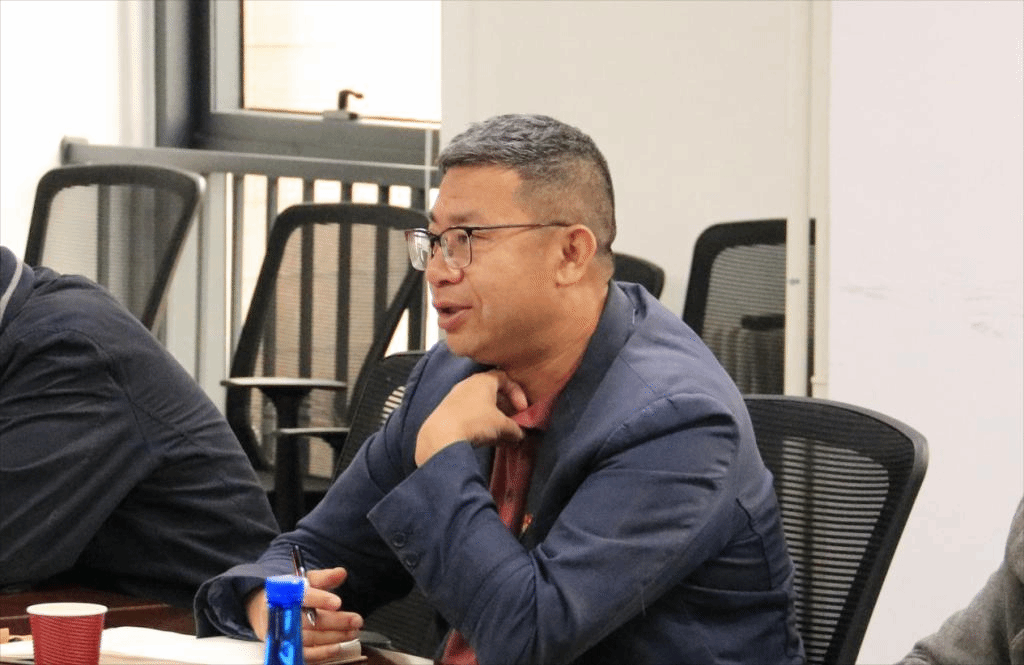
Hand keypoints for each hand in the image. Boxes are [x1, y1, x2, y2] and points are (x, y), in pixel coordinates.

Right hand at [246, 567, 364, 663]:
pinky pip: (304, 654)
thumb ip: (324, 578)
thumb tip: (341, 573)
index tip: (338, 602)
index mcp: (285, 593)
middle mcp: (281, 614)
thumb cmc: (290, 595)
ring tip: (352, 632)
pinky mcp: (286, 648)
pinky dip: (322, 652)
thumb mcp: (305, 581)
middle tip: (356, 620)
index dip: (320, 599)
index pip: (303, 596)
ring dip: (334, 637)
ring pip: (309, 638)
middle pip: (309, 620)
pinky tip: (337, 646)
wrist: (266, 610)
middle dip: (336, 621)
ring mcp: (282, 633)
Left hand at [415, 370, 528, 465]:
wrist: (440, 436)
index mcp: (483, 380)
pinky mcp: (447, 412)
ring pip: (480, 404)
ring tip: (500, 434)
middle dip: (506, 408)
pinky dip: (480, 423)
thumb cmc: (474, 423)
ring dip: (493, 418)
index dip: (517, 393)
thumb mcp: (502, 426)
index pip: (505, 378)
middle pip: (493, 392)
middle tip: (513, 422)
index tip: (522, 410)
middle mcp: (468, 384)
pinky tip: (484, 438)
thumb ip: (515, 428)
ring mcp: (455, 398)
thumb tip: (519, 434)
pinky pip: (469, 414)